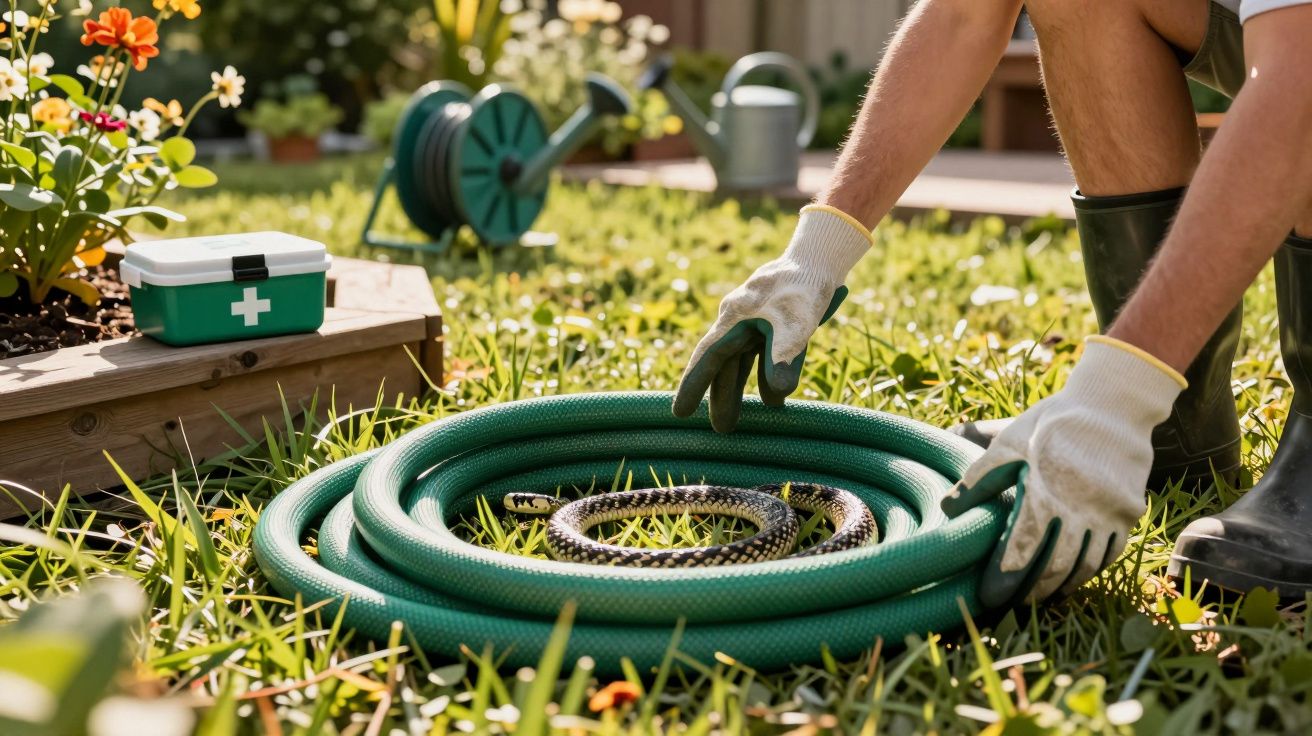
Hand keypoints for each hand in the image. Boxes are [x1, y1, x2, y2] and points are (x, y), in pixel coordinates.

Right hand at [672, 205, 871, 431]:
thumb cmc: (804, 287)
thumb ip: (783, 358)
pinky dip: (763, 377)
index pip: (708, 357)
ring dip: (739, 392)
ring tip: (734, 423)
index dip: (693, 385)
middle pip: (723, 365)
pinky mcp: (770, 324)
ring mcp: (753, 323)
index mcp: (735, 318)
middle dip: (719, 397)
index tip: (679, 412)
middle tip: (719, 431)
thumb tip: (775, 396)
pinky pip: (760, 355)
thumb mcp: (797, 324)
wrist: (820, 258)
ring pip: (740, 363)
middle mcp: (738, 321)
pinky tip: (772, 400)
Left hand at [941, 336, 1186, 605]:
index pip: (1023, 547)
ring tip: (1041, 598)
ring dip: (1062, 586)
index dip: (1006, 575)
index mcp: (1044, 492)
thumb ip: (979, 478)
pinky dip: (1091, 570)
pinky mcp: (1129, 513)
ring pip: (1085, 565)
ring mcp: (1109, 514)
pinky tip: (1074, 577)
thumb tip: (948, 509)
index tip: (991, 594)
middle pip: (1054, 564)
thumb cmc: (1053, 423)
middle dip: (1031, 589)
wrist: (1113, 406)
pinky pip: (1110, 553)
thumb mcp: (1010, 442)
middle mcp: (1079, 509)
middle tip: (1012, 605)